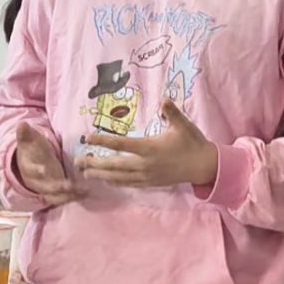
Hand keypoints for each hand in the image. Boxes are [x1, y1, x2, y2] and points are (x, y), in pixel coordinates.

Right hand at [12, 123, 85, 207]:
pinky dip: (74, 197)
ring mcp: (45, 189)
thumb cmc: (31, 148)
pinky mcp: (54, 194)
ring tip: (83, 191)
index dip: (36, 170)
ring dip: (69, 195)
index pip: (31, 170)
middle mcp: (35, 182)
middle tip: (70, 186)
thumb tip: (21, 124)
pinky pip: (63, 198)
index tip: (44, 169)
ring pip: (56, 196)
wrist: (29, 162)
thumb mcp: (29, 140)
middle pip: (46, 187)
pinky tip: (86, 194)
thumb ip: (26, 133)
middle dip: (58, 187)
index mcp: (28, 167)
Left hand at [78, 100, 219, 190]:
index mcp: (150, 148)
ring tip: (85, 172)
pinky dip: (115, 181)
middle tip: (78, 161)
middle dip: (95, 163)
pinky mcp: (151, 183)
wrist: (205, 166)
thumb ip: (171, 112)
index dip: (103, 141)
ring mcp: (147, 176)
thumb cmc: (193, 143)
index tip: (87, 138)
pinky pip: (128, 184)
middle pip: (115, 164)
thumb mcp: (183, 125)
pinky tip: (105, 179)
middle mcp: (146, 164)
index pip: (121, 145)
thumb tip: (164, 99)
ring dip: (101, 174)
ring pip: (119, 177)